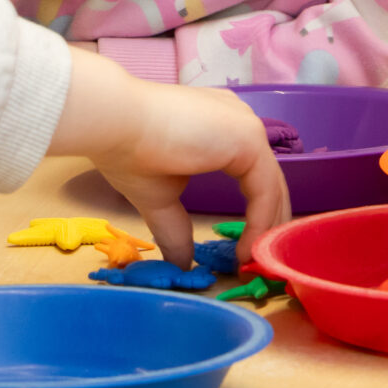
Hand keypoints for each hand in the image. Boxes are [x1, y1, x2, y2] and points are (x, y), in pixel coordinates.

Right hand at [49, 53, 289, 264]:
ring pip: (272, 188)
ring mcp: (247, 128)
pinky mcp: (249, 139)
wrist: (115, 123)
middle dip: (268, 226)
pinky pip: (265, 191)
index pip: (253, 176)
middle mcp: (240, 122)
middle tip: (258, 264)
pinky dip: (260, 225)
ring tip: (253, 264)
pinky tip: (244, 252)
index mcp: (221, 129)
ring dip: (267, 230)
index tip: (242, 253)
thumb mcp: (158, 198)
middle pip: (269, 182)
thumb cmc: (129, 151)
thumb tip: (180, 265)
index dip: (254, 217)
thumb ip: (175, 229)